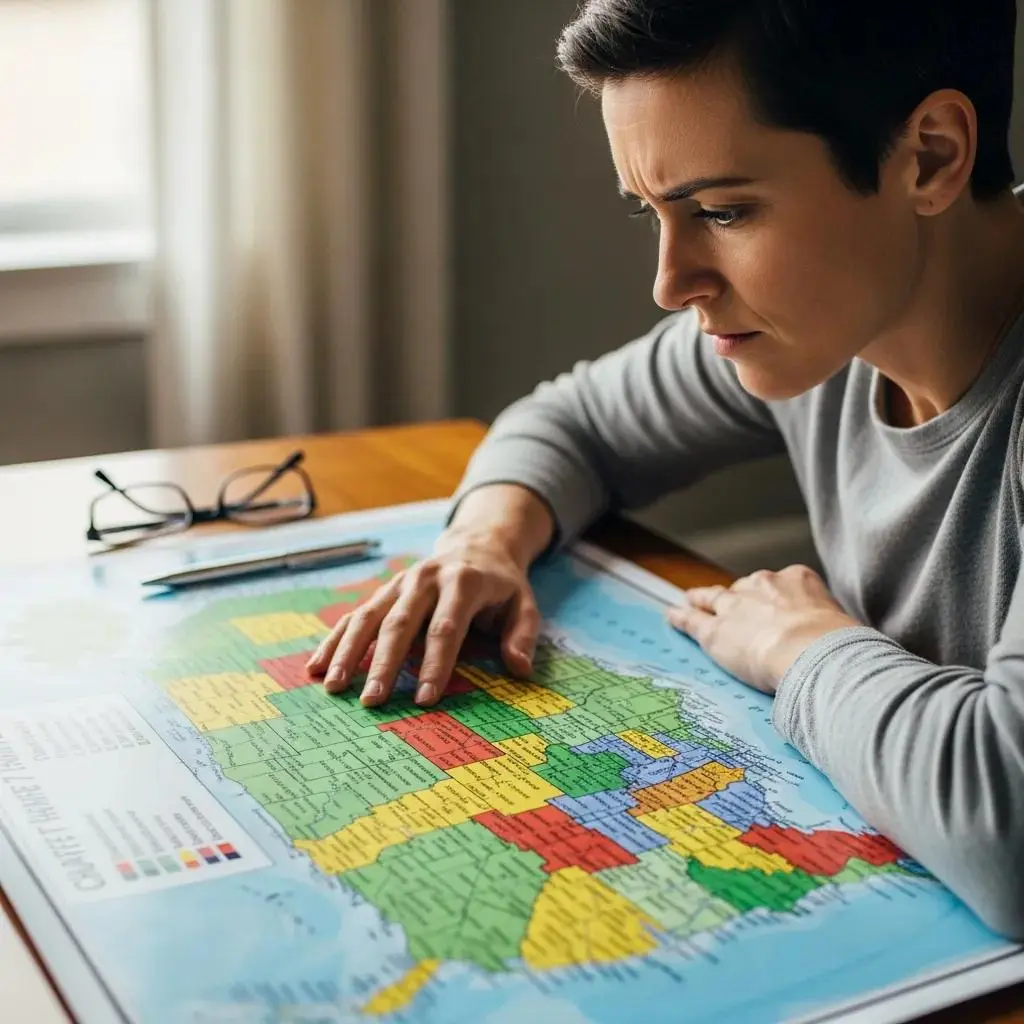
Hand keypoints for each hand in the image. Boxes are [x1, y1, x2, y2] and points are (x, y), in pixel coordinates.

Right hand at [305, 525, 539, 707]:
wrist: (477, 544)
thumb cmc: (502, 585)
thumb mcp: (524, 604)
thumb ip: (522, 636)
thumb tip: (520, 669)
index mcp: (462, 582)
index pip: (446, 628)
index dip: (436, 664)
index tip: (426, 699)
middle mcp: (425, 580)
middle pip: (401, 624)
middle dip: (384, 664)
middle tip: (372, 701)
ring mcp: (400, 584)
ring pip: (369, 617)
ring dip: (349, 652)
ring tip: (334, 686)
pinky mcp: (384, 592)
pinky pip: (355, 616)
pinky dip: (334, 640)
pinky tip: (317, 667)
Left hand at [667, 565, 858, 693]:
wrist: (811, 650)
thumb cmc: (838, 644)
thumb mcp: (844, 627)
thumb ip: (834, 631)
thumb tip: (851, 648)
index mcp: (798, 580)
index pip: (782, 585)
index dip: (776, 598)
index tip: (776, 607)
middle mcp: (764, 585)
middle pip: (746, 588)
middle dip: (740, 598)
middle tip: (733, 604)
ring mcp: (736, 606)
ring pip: (715, 598)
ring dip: (703, 599)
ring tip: (692, 599)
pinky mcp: (716, 630)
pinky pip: (694, 620)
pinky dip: (682, 618)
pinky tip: (673, 616)